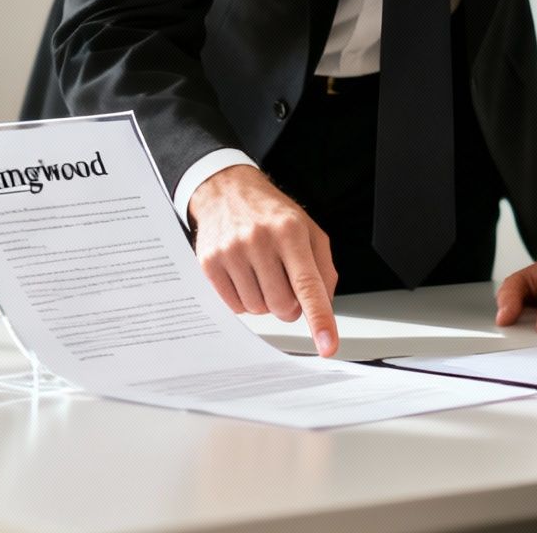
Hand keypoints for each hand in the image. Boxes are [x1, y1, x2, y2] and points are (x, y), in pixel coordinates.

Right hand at [187, 165, 339, 355]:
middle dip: (289, 305)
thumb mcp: (309, 231)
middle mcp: (259, 240)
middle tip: (285, 282)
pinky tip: (244, 275)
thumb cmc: (272, 214)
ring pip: (258, 309)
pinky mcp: (209, 263)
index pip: (308, 284)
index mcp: (289, 231)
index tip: (327, 346)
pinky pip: (235, 307)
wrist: (226, 190)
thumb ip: (324, 270)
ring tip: (261, 272)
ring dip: (265, 301)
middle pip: (282, 306)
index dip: (320, 318)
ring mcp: (231, 251)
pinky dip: (244, 299)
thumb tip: (324, 308)